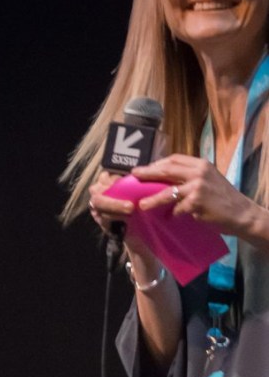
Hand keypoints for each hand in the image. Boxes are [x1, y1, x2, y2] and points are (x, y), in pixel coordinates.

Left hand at [133, 154, 261, 236]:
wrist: (242, 214)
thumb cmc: (222, 199)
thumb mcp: (208, 180)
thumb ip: (189, 177)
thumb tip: (162, 178)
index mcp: (201, 164)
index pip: (174, 159)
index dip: (157, 164)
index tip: (144, 169)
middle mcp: (199, 172)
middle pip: (166, 170)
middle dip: (147, 173)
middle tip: (134, 176)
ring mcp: (198, 186)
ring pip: (167, 192)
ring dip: (152, 199)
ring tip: (141, 205)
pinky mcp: (197, 202)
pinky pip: (177, 208)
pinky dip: (173, 214)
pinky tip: (171, 217)